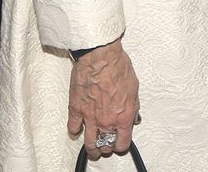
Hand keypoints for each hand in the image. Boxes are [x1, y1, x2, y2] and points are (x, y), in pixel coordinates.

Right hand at [67, 38, 139, 157]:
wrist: (100, 58)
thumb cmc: (117, 68)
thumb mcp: (134, 88)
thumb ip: (133, 107)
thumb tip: (133, 115)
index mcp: (123, 117)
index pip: (122, 143)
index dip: (122, 145)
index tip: (121, 143)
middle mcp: (106, 121)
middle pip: (105, 146)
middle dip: (106, 148)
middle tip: (106, 146)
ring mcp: (89, 118)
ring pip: (89, 143)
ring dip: (91, 148)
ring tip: (92, 149)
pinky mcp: (76, 110)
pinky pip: (73, 128)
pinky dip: (76, 130)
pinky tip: (78, 128)